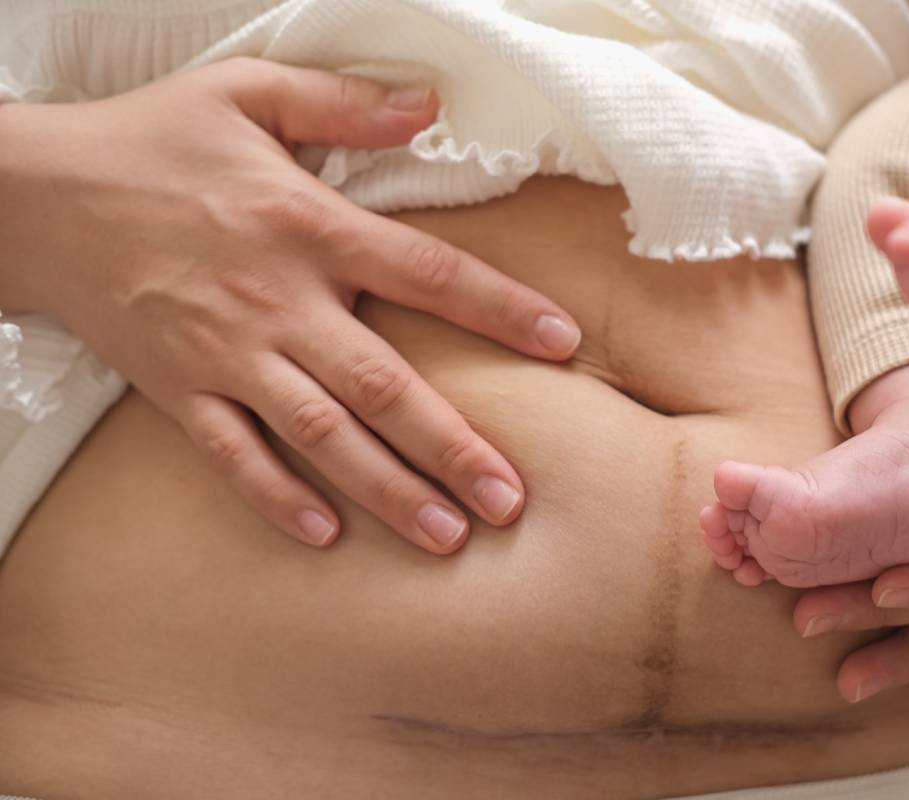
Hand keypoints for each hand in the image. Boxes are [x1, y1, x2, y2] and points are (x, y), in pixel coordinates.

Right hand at [0, 58, 581, 551]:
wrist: (37, 198)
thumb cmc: (152, 142)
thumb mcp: (247, 93)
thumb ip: (343, 102)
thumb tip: (429, 103)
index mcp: (307, 224)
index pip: (427, 270)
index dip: (499, 307)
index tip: (561, 342)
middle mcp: (277, 299)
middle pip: (382, 384)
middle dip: (452, 446)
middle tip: (510, 500)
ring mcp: (225, 354)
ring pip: (320, 435)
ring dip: (386, 489)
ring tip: (447, 535)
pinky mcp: (176, 390)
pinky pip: (232, 456)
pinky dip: (276, 498)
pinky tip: (327, 536)